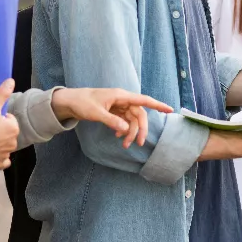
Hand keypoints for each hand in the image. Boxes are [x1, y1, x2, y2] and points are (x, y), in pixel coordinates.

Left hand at [50, 88, 173, 148]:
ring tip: (125, 145)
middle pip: (139, 114)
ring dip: (131, 132)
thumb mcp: (96, 113)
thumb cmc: (82, 103)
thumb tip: (125, 128)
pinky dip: (123, 129)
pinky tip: (118, 136)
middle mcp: (122, 99)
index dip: (158, 105)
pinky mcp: (114, 111)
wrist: (70, 102)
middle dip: (140, 129)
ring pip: (132, 119)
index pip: (143, 100)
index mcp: (121, 95)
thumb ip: (111, 120)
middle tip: (139, 143)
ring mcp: (119, 105)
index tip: (170, 110)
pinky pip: (124, 120)